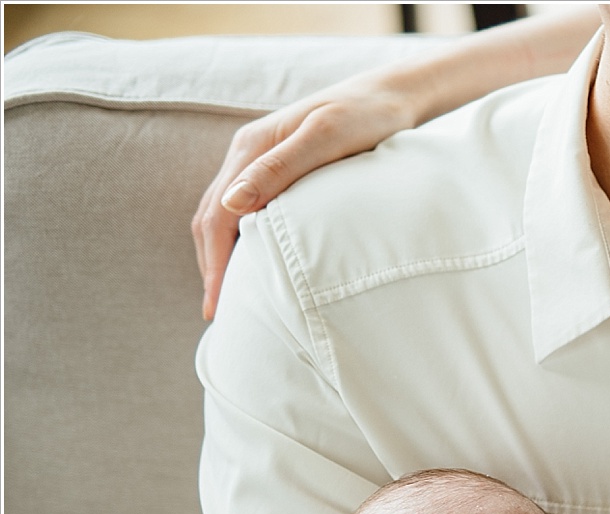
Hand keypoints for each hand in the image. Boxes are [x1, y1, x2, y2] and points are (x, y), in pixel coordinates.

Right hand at [193, 74, 430, 318]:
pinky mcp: (281, 168)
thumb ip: (280, 169)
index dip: (214, 263)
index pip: (216, 215)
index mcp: (252, 148)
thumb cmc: (366, 116)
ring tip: (230, 298)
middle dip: (211, 266)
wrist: (392, 97)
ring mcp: (262, 160)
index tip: (218, 306)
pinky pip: (247, 210)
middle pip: (212, 218)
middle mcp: (248, 153)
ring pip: (225, 215)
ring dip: (221, 255)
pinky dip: (241, 241)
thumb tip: (232, 205)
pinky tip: (255, 264)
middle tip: (218, 315)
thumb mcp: (326, 138)